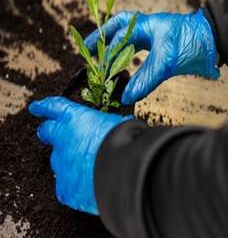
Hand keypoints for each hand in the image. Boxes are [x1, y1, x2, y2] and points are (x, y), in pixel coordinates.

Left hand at [28, 97, 132, 214]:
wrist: (124, 169)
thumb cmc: (124, 141)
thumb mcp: (115, 122)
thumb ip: (101, 125)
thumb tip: (107, 127)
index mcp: (74, 118)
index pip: (53, 107)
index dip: (43, 107)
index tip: (37, 107)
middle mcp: (61, 139)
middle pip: (47, 133)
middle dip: (49, 133)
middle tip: (52, 135)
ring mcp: (61, 165)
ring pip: (59, 162)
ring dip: (69, 161)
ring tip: (87, 165)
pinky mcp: (65, 188)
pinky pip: (67, 186)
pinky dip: (76, 184)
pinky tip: (90, 184)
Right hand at [84, 9, 219, 104]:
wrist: (217, 42)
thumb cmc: (192, 43)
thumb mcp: (166, 62)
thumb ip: (145, 79)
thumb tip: (125, 98)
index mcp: (146, 25)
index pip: (119, 37)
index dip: (108, 53)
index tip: (100, 69)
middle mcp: (149, 28)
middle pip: (120, 29)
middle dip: (104, 38)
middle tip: (88, 48)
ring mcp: (157, 37)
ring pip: (131, 39)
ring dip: (117, 47)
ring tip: (104, 58)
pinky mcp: (164, 48)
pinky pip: (142, 49)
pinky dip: (132, 56)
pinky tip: (127, 64)